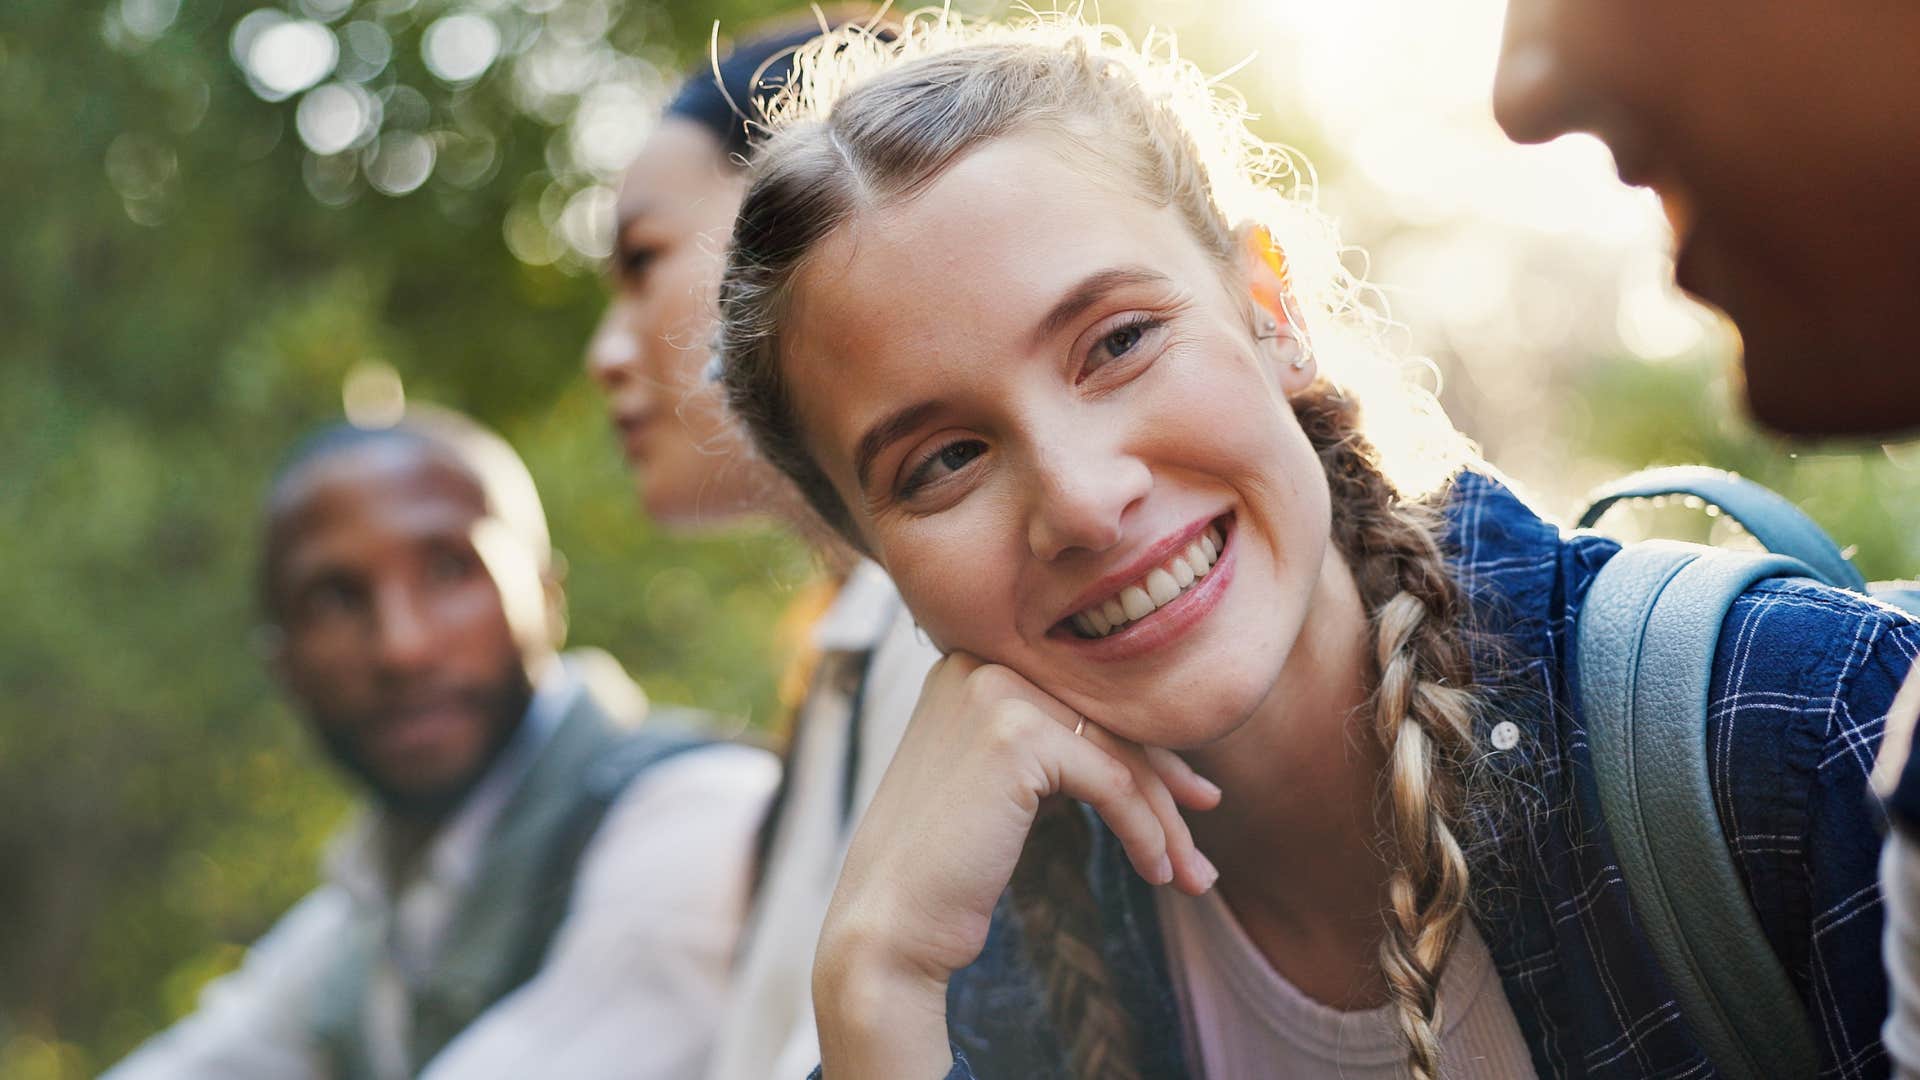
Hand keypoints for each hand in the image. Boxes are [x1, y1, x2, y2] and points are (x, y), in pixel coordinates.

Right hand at [813, 653, 1220, 1077]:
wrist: (889, 926)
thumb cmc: (943, 869)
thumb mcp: (996, 786)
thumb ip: (1049, 748)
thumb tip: (1147, 751)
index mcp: (968, 666)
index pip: (1081, 701)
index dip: (1143, 750)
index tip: (1191, 796)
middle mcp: (977, 664)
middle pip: (1105, 721)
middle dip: (1165, 785)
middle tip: (1203, 838)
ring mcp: (993, 693)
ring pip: (1118, 753)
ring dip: (1165, 821)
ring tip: (1193, 877)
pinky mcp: (1015, 735)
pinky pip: (1113, 783)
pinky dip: (1146, 832)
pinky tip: (1157, 871)